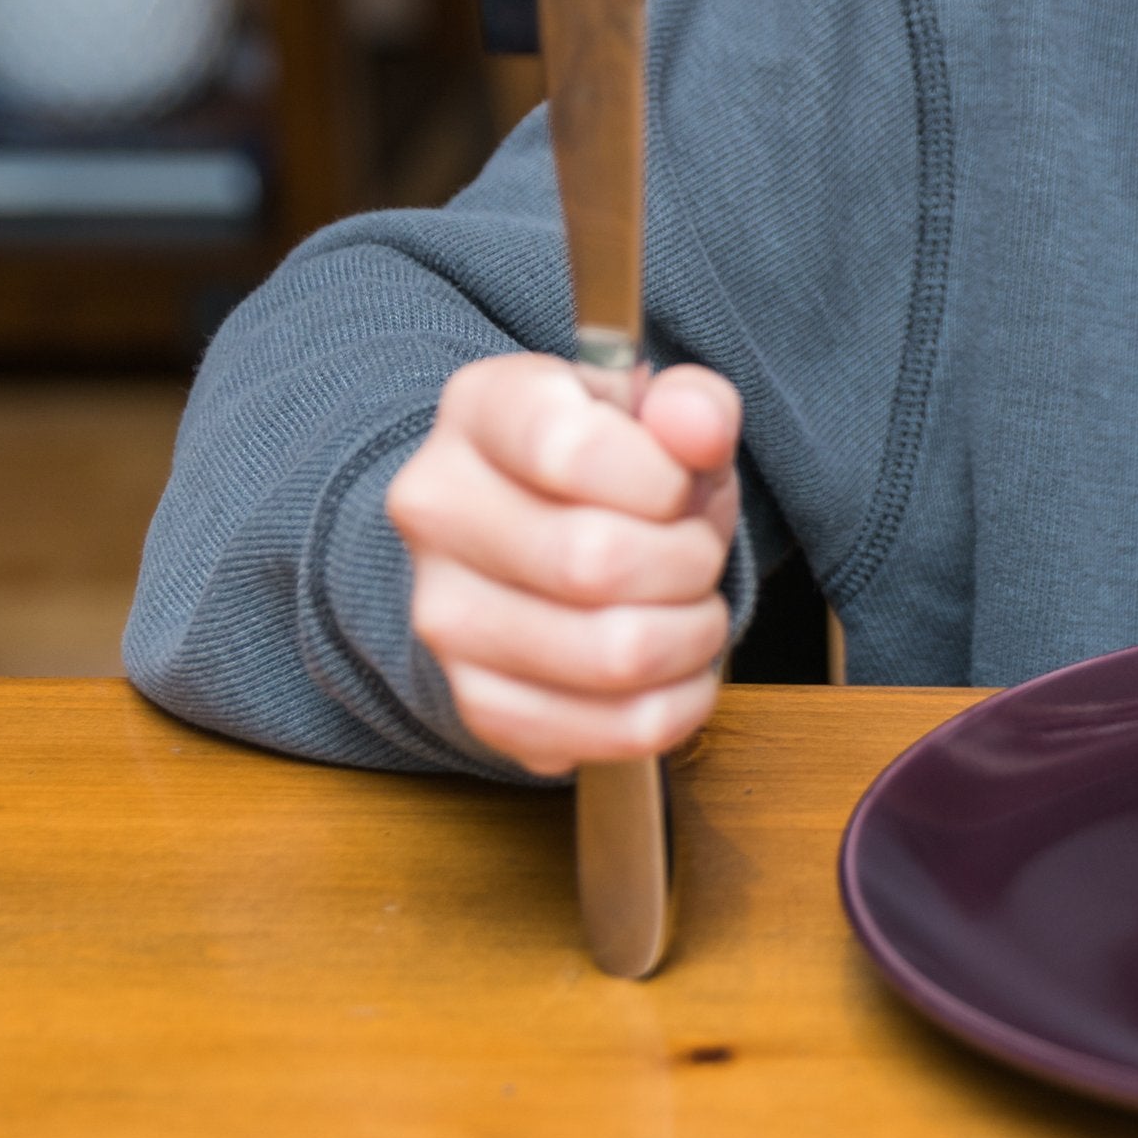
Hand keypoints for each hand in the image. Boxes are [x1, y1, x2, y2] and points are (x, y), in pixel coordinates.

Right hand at [386, 352, 744, 776]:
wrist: (536, 535)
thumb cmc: (612, 466)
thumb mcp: (658, 411)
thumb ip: (693, 404)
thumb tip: (700, 427)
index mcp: (479, 409)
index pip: (571, 450)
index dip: (661, 479)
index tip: (678, 486)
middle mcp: (436, 509)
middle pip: (597, 562)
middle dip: (690, 562)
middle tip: (698, 554)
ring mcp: (444, 615)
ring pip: (614, 655)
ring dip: (692, 637)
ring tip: (690, 608)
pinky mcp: (476, 702)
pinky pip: (607, 732)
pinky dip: (675, 706)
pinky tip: (673, 670)